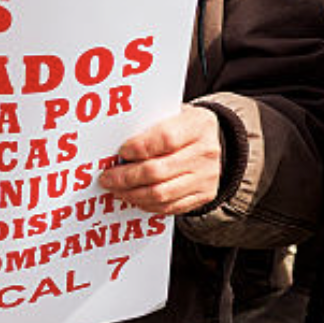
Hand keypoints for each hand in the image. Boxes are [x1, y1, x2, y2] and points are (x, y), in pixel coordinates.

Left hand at [101, 105, 224, 216]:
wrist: (216, 141)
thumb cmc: (186, 127)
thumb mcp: (173, 115)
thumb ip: (150, 128)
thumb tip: (118, 149)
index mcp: (198, 126)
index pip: (165, 139)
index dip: (138, 148)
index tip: (121, 152)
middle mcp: (206, 153)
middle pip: (158, 171)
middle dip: (126, 177)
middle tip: (108, 178)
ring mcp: (207, 177)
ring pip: (161, 194)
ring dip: (132, 194)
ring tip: (117, 189)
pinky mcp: (204, 195)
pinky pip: (169, 207)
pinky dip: (147, 204)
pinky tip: (134, 197)